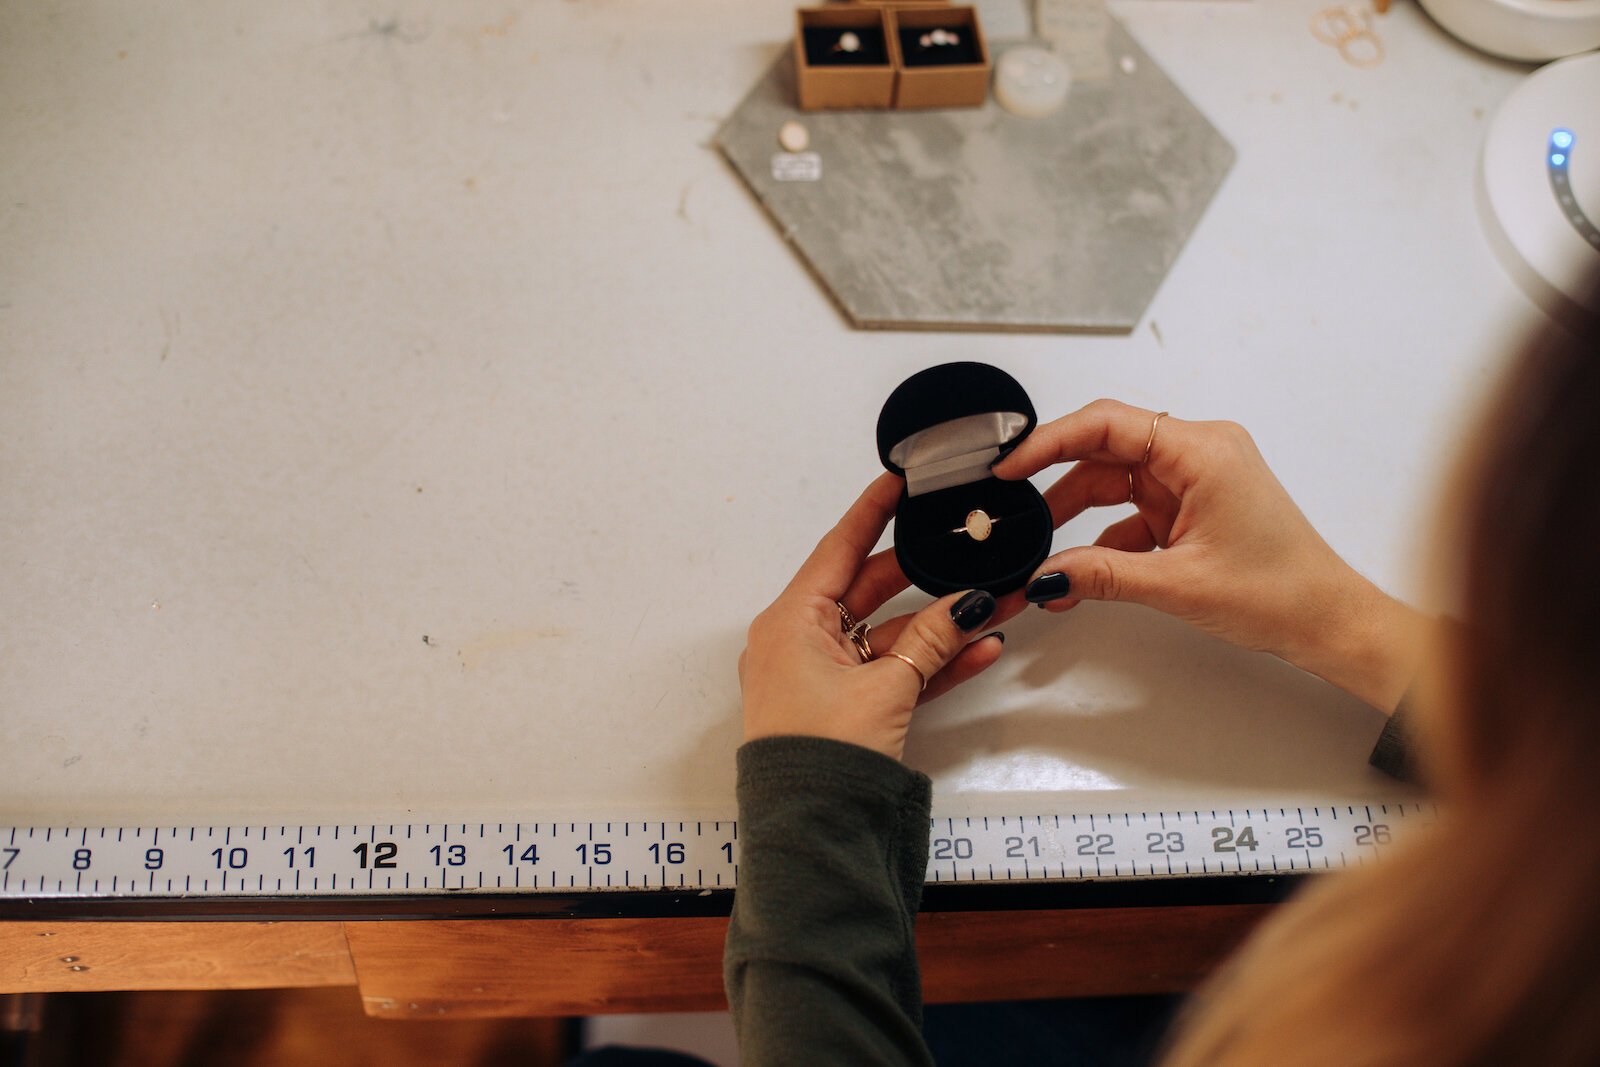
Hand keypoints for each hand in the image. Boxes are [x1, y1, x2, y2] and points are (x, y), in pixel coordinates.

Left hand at [739, 473, 1014, 760]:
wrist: (811, 833)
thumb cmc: (821, 754)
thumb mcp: (884, 688)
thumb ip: (931, 640)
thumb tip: (967, 605)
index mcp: (790, 622)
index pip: (838, 549)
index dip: (871, 513)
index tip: (898, 480)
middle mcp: (801, 643)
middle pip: (869, 591)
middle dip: (924, 576)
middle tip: (964, 547)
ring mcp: (824, 678)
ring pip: (890, 636)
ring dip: (940, 626)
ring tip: (994, 605)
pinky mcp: (847, 710)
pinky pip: (894, 674)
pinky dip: (932, 665)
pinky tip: (980, 650)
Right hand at [993, 400, 1424, 711]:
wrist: (1329, 621)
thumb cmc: (1282, 592)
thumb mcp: (1178, 585)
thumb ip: (1101, 576)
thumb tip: (1045, 576)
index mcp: (1203, 452)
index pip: (1107, 424)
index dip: (1049, 440)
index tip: (1010, 465)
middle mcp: (1199, 453)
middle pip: (1106, 450)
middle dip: (1055, 482)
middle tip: (1010, 505)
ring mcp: (1196, 479)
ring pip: (1115, 482)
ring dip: (1077, 516)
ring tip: (1040, 552)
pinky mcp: (1194, 505)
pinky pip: (1133, 510)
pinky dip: (1105, 539)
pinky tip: (1080, 574)